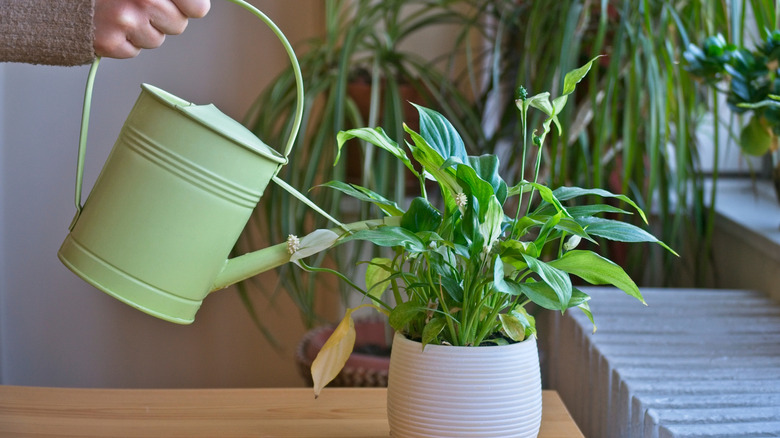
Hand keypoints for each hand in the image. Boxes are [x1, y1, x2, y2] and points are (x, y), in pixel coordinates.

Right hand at [93, 0, 210, 58]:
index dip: (190, 7)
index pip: (198, 7)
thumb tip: (198, 6)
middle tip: (140, 6)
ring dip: (142, 30)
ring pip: (157, 40)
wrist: (60, 0)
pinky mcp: (111, 42)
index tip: (181, 5)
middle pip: (178, 26)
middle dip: (164, 19)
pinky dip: (124, 41)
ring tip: (121, 12)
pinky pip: (134, 51)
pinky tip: (110, 24)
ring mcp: (126, 21)